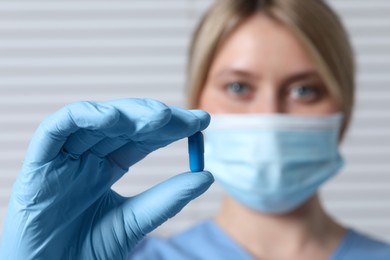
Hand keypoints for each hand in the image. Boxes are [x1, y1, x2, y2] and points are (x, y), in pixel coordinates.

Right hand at [0, 98, 212, 259]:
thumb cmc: (86, 251)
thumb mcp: (134, 221)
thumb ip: (167, 199)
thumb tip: (207, 176)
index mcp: (108, 166)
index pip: (144, 137)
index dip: (172, 127)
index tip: (202, 122)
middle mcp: (88, 156)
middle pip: (125, 123)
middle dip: (157, 117)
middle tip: (188, 119)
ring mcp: (65, 156)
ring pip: (96, 120)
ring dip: (128, 113)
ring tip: (160, 118)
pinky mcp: (38, 162)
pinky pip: (57, 128)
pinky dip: (83, 117)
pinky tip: (113, 118)